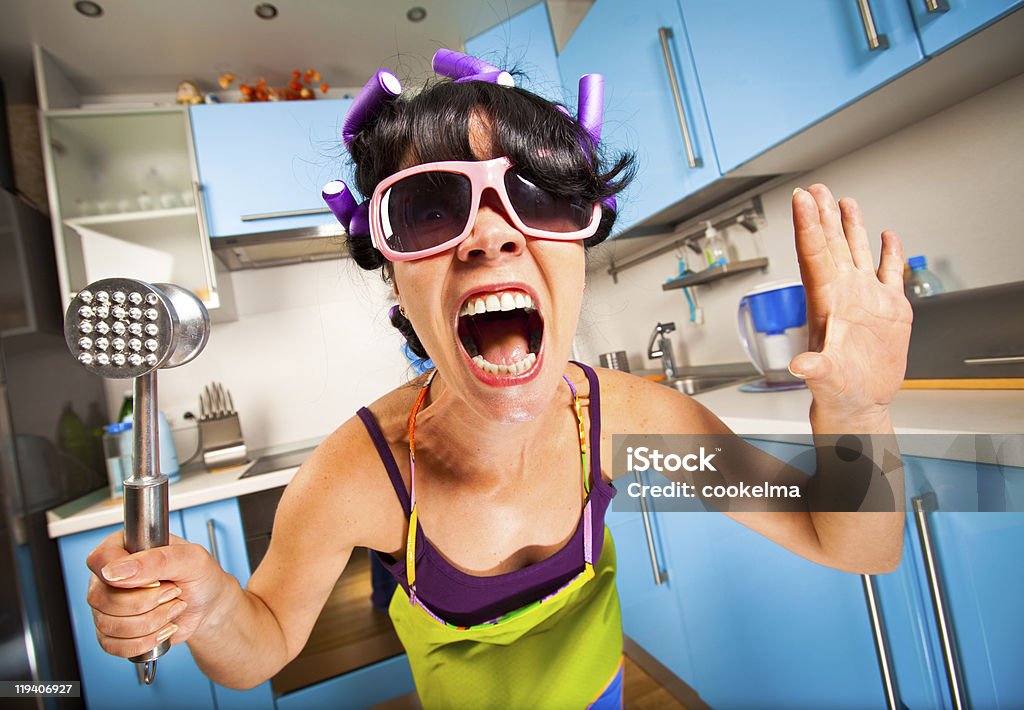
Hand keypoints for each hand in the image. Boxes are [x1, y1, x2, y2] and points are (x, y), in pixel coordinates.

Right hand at [85, 531, 228, 658]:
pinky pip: (112, 645)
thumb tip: (115, 571)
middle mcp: (109, 577)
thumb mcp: (191, 560)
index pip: (100, 561)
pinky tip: (163, 628)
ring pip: (107, 624)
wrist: (208, 607)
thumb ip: (157, 559)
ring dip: (150, 622)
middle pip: (101, 598)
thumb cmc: (200, 577)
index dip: (124, 576)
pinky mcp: (112, 632)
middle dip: (147, 602)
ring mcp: (107, 606)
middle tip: (173, 592)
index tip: (156, 580)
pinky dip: (145, 641)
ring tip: (172, 608)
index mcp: (123, 548)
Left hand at [789, 184, 912, 423]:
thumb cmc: (836, 393)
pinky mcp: (889, 310)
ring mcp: (866, 299)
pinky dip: (889, 254)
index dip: (807, 225)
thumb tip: (801, 365)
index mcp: (825, 302)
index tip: (801, 199)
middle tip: (816, 188)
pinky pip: (888, 273)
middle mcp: (843, 294)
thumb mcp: (825, 380)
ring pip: (855, 253)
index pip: (813, 255)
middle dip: (823, 216)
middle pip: (830, 246)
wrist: (859, 405)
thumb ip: (815, 369)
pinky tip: (888, 236)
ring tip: (844, 200)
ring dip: (850, 227)